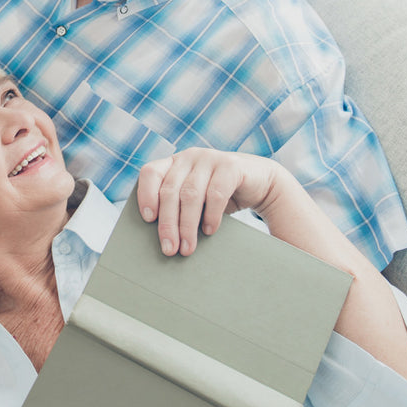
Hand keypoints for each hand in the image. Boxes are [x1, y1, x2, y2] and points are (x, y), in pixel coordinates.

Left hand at [136, 148, 279, 255]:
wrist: (260, 183)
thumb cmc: (219, 196)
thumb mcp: (195, 199)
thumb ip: (177, 207)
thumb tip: (161, 240)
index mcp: (174, 162)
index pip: (150, 173)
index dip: (146, 194)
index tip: (147, 219)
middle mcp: (189, 157)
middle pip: (170, 191)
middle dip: (168, 223)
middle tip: (169, 249)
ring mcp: (210, 158)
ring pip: (190, 194)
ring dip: (187, 225)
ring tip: (187, 248)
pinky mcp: (231, 166)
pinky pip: (215, 193)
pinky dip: (211, 216)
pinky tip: (209, 231)